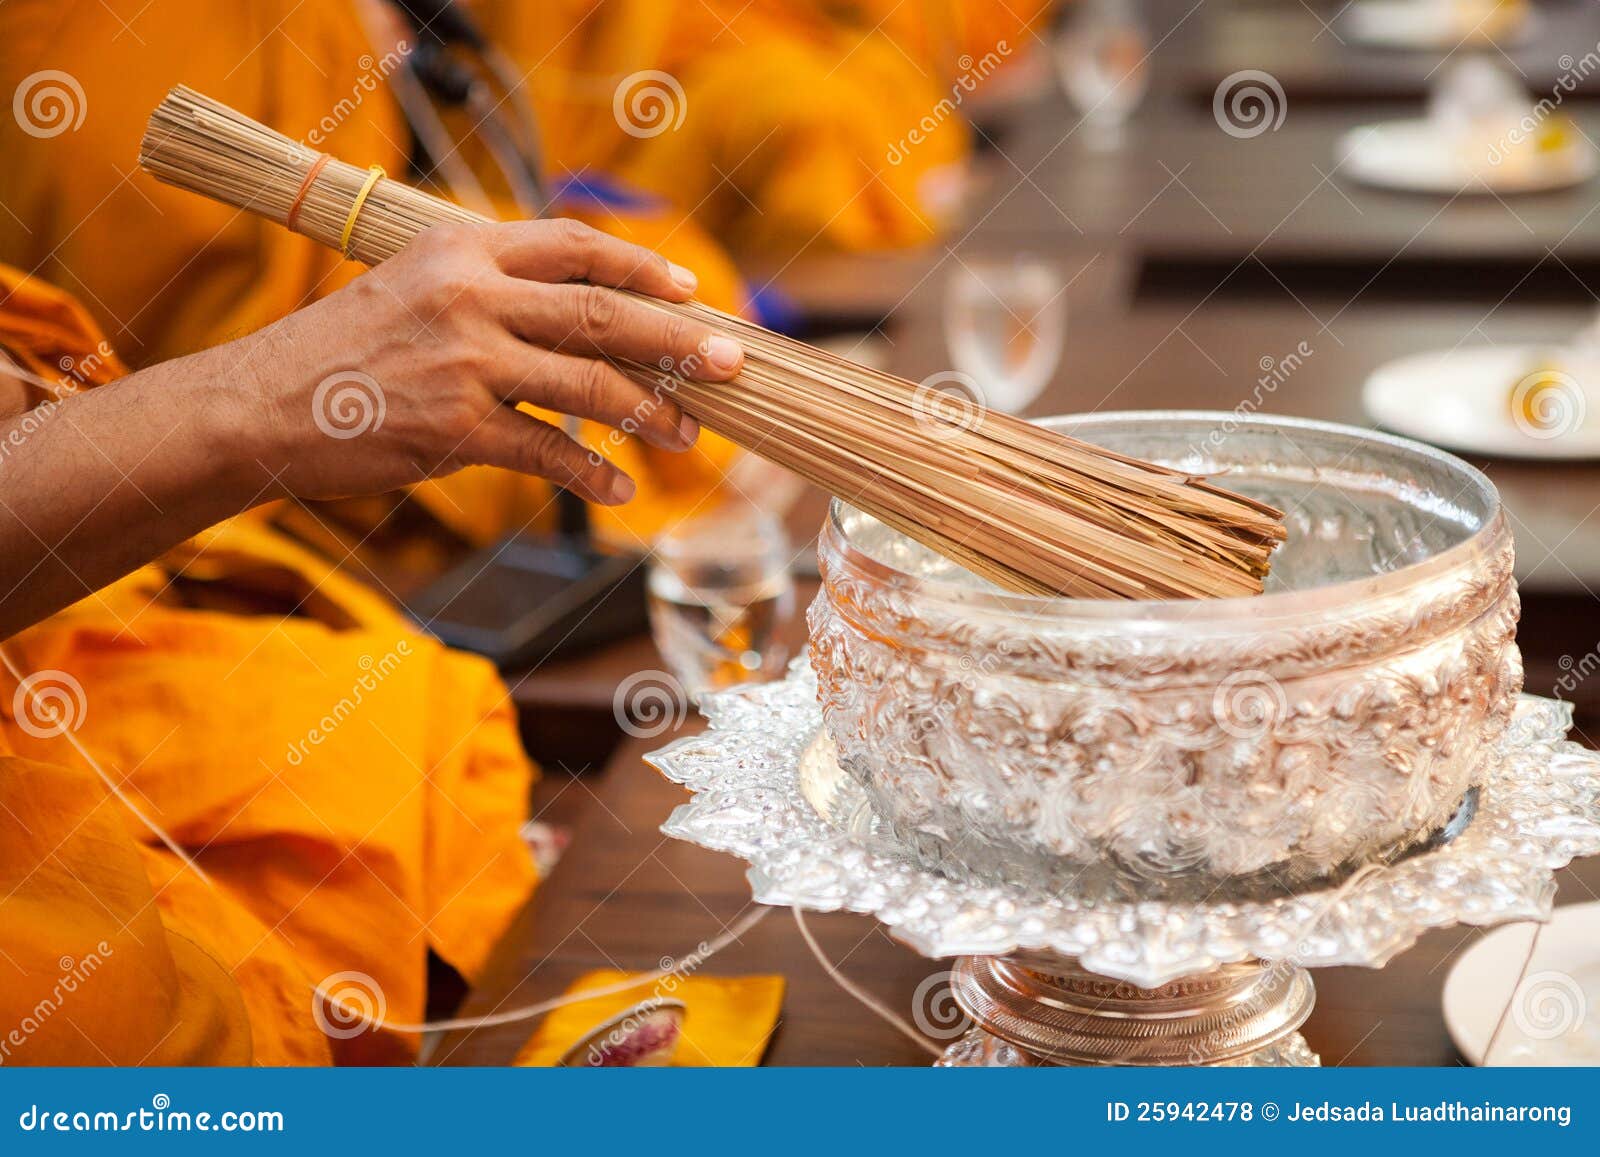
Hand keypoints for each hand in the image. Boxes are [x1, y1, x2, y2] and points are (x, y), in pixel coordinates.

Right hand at [234, 218, 744, 504]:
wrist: (257, 406)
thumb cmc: (341, 351)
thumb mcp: (410, 288)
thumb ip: (488, 290)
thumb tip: (577, 317)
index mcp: (461, 248)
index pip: (573, 244)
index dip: (642, 263)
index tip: (689, 288)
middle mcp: (469, 295)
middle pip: (602, 312)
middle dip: (678, 340)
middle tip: (731, 363)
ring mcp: (464, 361)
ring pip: (589, 385)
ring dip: (651, 414)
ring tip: (687, 436)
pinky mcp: (454, 428)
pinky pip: (549, 453)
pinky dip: (593, 476)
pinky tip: (618, 491)